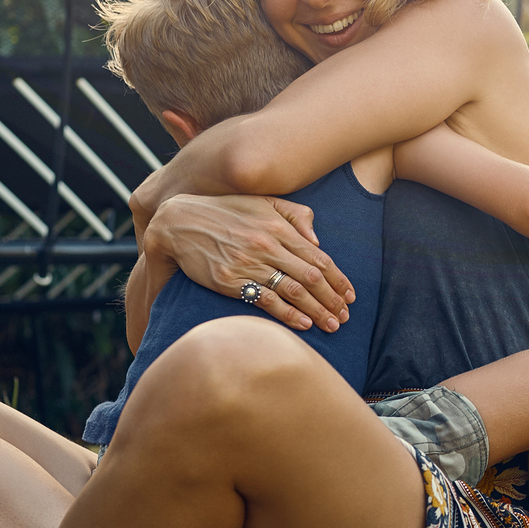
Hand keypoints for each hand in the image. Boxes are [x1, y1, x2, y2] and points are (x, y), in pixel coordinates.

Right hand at [145, 194, 353, 332]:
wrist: (178, 222)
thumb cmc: (225, 212)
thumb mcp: (262, 202)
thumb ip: (295, 215)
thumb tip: (317, 240)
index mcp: (278, 228)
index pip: (319, 258)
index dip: (339, 279)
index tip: (350, 296)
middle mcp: (267, 246)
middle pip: (311, 277)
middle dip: (333, 299)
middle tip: (346, 316)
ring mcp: (248, 264)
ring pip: (293, 291)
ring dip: (317, 311)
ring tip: (332, 325)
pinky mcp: (230, 281)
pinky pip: (266, 301)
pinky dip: (288, 314)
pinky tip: (303, 324)